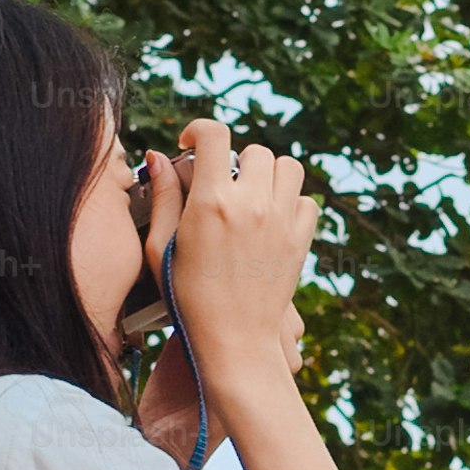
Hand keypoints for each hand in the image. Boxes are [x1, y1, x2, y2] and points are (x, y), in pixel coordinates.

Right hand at [144, 118, 312, 406]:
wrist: (234, 339)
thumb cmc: (188, 297)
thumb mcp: (161, 246)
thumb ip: (162, 196)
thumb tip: (161, 156)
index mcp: (211, 201)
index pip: (214, 135)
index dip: (198, 130)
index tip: (191, 144)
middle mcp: (252, 204)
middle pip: (254, 150)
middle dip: (236, 160)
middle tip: (223, 185)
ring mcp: (281, 220)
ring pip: (287, 167)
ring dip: (269, 175)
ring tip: (252, 197)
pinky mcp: (301, 239)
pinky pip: (307, 201)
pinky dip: (292, 203)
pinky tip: (272, 219)